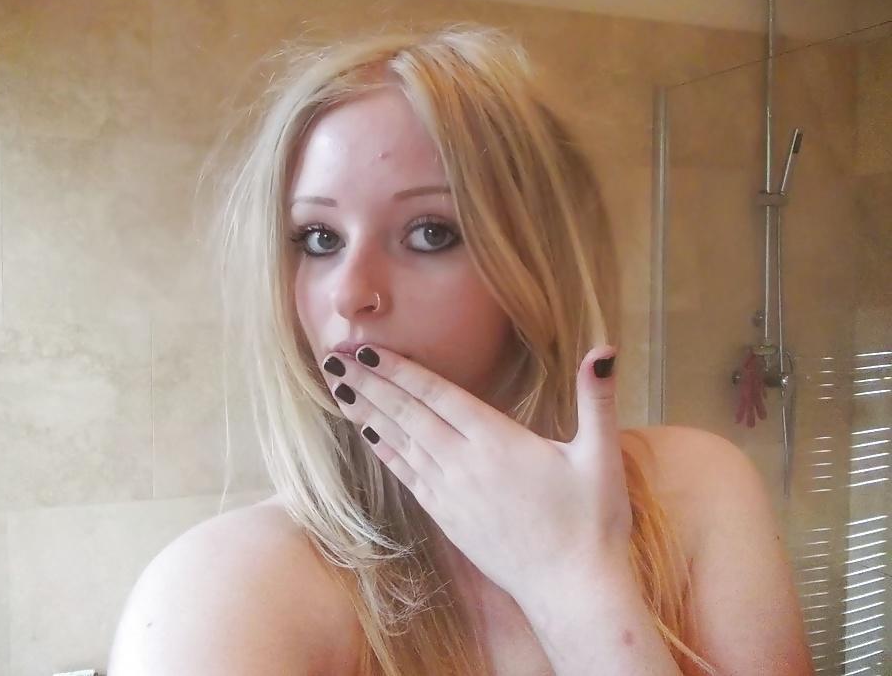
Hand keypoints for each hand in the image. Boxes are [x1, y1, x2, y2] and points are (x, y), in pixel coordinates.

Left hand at [319, 343, 632, 601]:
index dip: (401, 370)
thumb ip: (596, 401)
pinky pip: (407, 476)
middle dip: (369, 384)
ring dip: (367, 413)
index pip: (439, 395)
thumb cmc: (591, 522)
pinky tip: (367, 435)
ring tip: (338, 389)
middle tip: (333, 359)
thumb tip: (605, 350)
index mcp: (499, 442)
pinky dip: (384, 452)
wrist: (571, 590)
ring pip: (400, 443)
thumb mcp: (602, 457)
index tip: (367, 348)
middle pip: (408, 414)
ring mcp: (451, 493)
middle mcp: (465, 464)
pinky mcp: (447, 518)